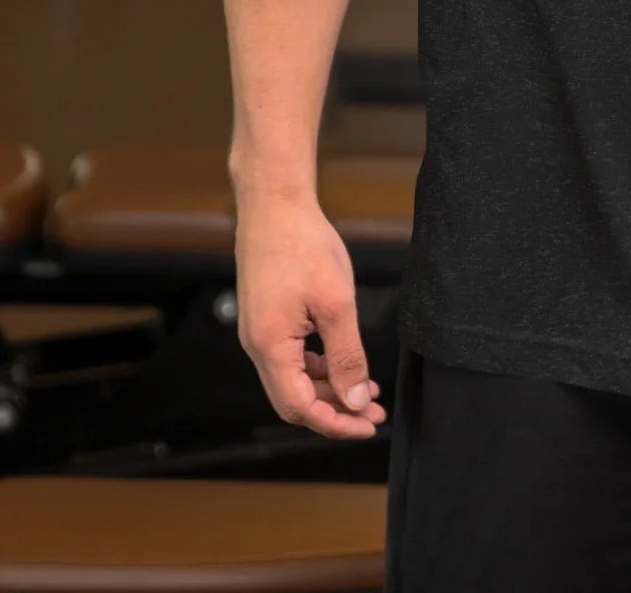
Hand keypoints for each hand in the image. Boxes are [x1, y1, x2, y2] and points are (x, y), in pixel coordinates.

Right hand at [235, 192, 386, 437]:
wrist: (275, 205)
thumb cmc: (303, 245)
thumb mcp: (336, 303)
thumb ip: (346, 356)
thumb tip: (354, 399)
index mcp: (270, 347)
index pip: (301, 408)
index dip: (335, 423)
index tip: (367, 425)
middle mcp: (257, 346)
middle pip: (295, 399)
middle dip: (335, 410)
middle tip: (372, 411)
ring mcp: (259, 332)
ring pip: (294, 379)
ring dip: (329, 388)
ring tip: (366, 389)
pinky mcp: (266, 318)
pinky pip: (291, 357)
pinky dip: (318, 366)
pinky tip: (343, 362)